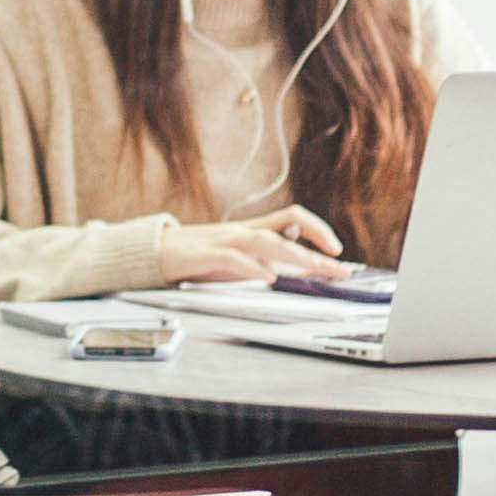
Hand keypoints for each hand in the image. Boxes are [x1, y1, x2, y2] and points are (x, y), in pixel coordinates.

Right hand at [163, 210, 342, 282]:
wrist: (157, 252)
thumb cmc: (199, 256)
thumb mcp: (239, 259)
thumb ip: (264, 260)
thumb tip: (297, 271)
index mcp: (253, 230)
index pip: (293, 218)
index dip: (318, 230)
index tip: (337, 251)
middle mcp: (244, 230)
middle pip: (288, 224)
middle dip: (317, 242)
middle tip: (338, 265)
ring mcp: (225, 240)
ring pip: (266, 240)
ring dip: (293, 255)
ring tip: (314, 268)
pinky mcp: (206, 255)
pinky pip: (233, 258)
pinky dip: (253, 267)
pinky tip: (269, 277)